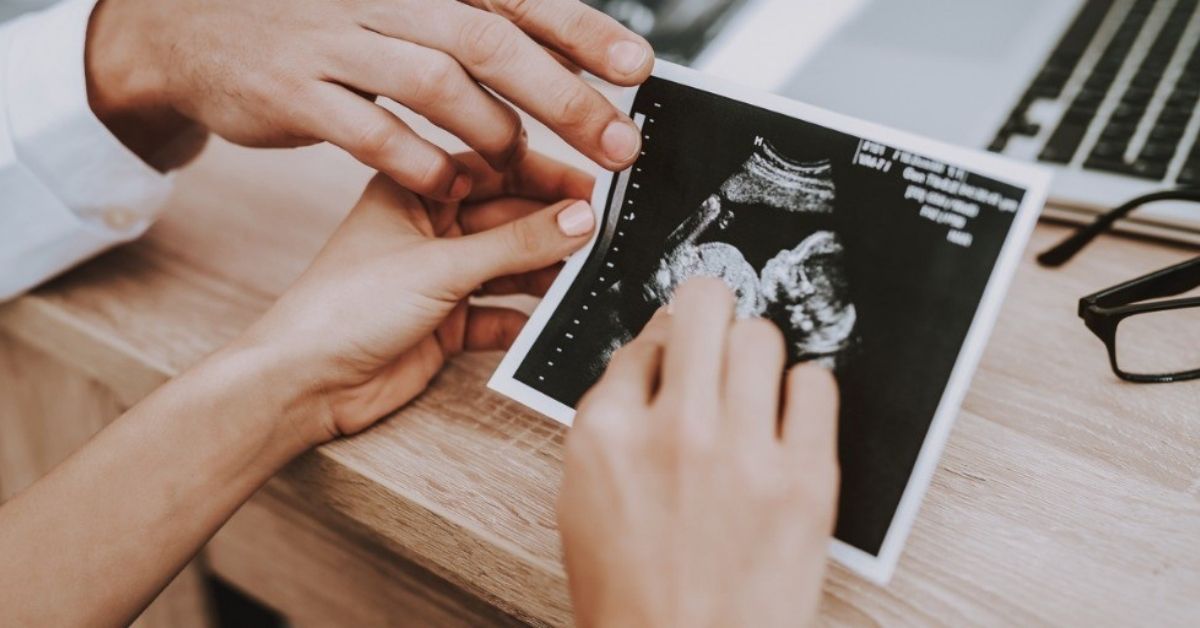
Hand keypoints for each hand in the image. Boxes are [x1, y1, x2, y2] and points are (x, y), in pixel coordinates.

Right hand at [85, 0, 651, 194]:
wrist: (197, 34)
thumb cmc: (322, 33)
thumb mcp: (396, 16)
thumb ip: (469, 33)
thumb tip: (562, 62)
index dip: (581, 30)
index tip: (638, 67)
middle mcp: (382, 0)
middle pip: (488, 41)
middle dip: (561, 94)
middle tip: (616, 142)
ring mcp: (335, 42)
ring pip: (434, 82)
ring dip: (493, 133)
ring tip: (525, 169)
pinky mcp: (296, 93)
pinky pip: (371, 131)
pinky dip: (420, 163)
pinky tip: (450, 187)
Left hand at [235, 151, 596, 444]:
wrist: (304, 383)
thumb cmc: (343, 308)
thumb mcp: (440, 266)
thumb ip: (515, 244)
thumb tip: (578, 219)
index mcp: (414, 191)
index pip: (494, 168)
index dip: (545, 174)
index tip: (595, 185)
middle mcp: (430, 230)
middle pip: (508, 218)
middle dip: (554, 226)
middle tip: (604, 233)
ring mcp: (439, 278)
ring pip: (509, 266)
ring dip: (546, 272)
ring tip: (589, 274)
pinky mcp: (447, 325)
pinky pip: (501, 314)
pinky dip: (527, 318)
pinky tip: (553, 319)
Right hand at [557, 278, 839, 626]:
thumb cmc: (631, 593)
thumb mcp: (585, 500)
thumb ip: (613, 422)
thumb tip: (654, 358)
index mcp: (606, 433)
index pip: (645, 340)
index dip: (665, 347)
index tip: (679, 358)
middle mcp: (672, 431)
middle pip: (705, 308)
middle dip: (711, 313)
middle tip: (719, 334)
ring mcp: (741, 453)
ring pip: (762, 336)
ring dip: (757, 354)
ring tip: (754, 388)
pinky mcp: (804, 480)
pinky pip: (817, 384)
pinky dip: (805, 391)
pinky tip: (790, 418)